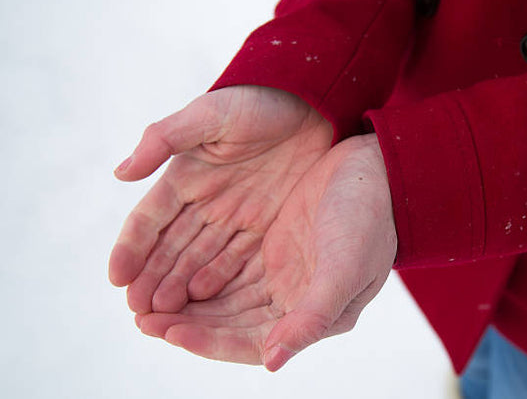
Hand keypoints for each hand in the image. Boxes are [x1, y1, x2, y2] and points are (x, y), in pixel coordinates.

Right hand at [109, 85, 331, 313]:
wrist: (312, 104)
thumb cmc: (258, 102)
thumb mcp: (210, 115)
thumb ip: (165, 139)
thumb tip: (120, 173)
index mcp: (184, 175)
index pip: (149, 219)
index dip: (131, 248)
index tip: (117, 278)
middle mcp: (204, 201)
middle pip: (170, 248)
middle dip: (151, 279)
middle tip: (137, 312)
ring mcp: (233, 216)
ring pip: (198, 259)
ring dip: (179, 287)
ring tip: (163, 315)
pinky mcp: (263, 225)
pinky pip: (234, 258)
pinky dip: (216, 280)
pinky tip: (202, 300)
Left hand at [137, 134, 396, 370]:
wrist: (379, 170)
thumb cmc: (370, 221)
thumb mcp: (345, 269)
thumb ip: (312, 318)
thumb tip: (273, 363)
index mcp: (311, 314)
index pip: (250, 341)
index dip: (207, 340)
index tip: (167, 331)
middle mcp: (292, 299)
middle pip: (229, 322)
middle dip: (186, 323)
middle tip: (140, 318)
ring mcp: (280, 270)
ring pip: (223, 296)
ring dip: (187, 300)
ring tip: (145, 300)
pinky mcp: (272, 242)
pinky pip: (228, 264)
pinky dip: (201, 271)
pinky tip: (174, 270)